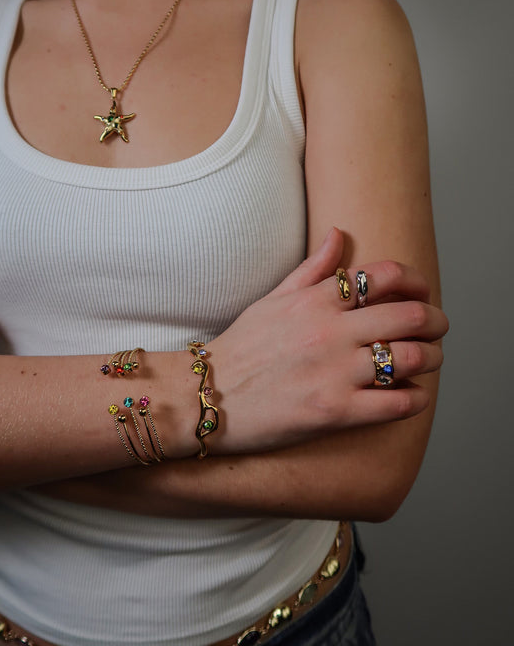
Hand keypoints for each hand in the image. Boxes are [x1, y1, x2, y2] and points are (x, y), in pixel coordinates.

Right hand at [207, 228, 447, 454]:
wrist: (208, 396)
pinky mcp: (335, 412)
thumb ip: (312, 268)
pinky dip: (416, 399)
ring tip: (431, 360)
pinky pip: (396, 404)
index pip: (385, 276)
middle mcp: (330, 332)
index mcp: (317, 301)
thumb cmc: (242, 348)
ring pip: (411, 358)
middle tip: (439, 328)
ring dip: (432, 358)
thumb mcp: (273, 299)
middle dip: (436, 321)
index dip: (415, 281)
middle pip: (410, 315)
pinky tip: (414, 396)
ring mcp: (335, 373)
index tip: (421, 293)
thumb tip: (339, 233)